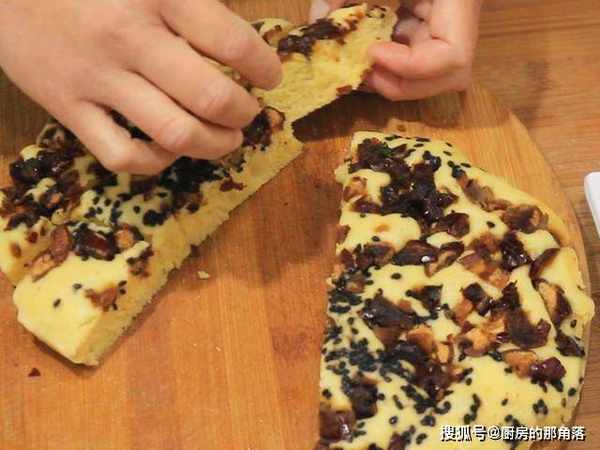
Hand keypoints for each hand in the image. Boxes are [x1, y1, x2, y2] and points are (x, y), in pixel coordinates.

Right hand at [0, 0, 281, 173]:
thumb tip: (241, 37)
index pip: (232, 44)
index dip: (264, 67)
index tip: (269, 76)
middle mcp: (130, 40)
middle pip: (210, 97)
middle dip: (243, 113)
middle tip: (248, 111)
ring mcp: (97, 80)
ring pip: (174, 134)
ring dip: (214, 145)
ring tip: (227, 138)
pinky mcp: (68, 109)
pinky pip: (121, 156)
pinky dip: (155, 163)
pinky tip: (168, 151)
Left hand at [310, 0, 481, 100]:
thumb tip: (317, 22)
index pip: (454, 56)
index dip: (412, 68)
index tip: (372, 52)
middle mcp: (462, 11)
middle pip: (450, 75)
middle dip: (403, 82)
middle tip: (362, 70)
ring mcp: (451, 17)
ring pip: (438, 72)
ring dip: (396, 76)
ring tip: (361, 62)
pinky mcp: (436, 17)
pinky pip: (420, 53)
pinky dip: (392, 59)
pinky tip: (367, 43)